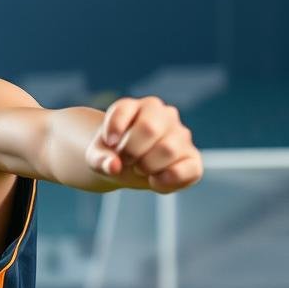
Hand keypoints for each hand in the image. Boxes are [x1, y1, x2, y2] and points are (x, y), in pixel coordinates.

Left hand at [86, 96, 202, 193]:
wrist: (126, 167)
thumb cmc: (112, 155)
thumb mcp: (96, 157)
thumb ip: (100, 159)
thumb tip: (114, 166)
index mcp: (137, 106)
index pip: (125, 109)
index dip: (114, 128)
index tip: (109, 143)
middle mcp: (164, 114)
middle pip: (149, 128)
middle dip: (131, 151)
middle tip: (125, 160)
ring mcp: (181, 135)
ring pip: (169, 149)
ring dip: (148, 166)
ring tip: (140, 169)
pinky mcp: (192, 158)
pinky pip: (190, 169)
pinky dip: (169, 180)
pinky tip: (154, 181)